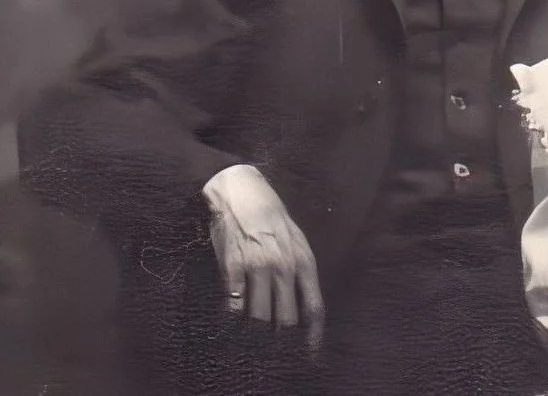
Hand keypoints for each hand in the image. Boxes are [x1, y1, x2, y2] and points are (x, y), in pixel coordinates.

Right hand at [203, 165, 323, 345]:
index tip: (309, 355)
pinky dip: (232, 320)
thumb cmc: (273, 220)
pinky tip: (231, 328)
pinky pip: (232, 304)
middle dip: (281, 342)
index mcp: (305, 263)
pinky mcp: (232, 267)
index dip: (313, 336)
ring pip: (258, 316)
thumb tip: (302, 306)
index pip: (314, 308)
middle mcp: (284, 268)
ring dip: (255, 335)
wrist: (244, 194)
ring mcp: (258, 268)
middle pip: (286, 319)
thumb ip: (300, 273)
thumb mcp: (297, 243)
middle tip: (276, 355)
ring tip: (252, 347)